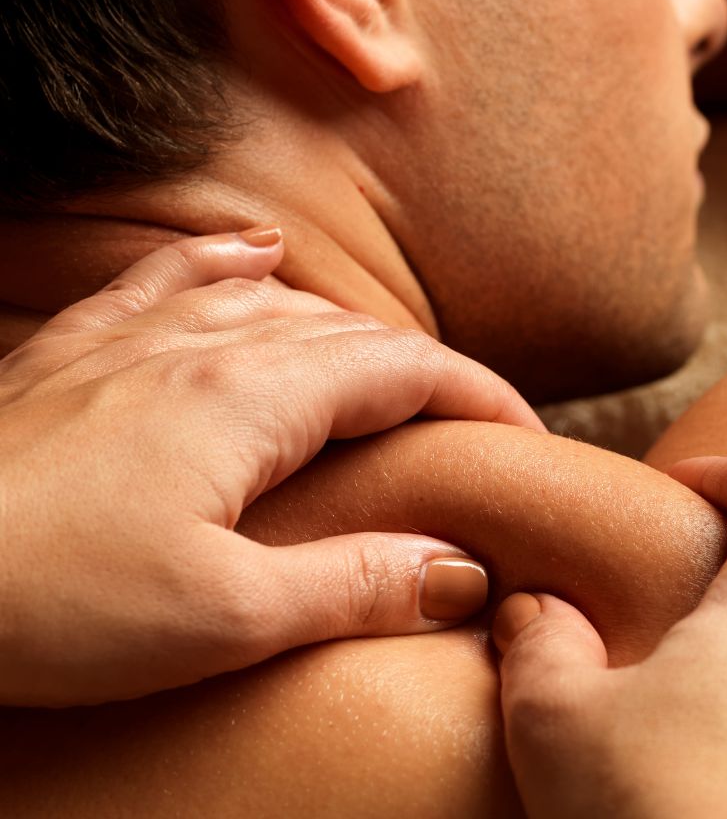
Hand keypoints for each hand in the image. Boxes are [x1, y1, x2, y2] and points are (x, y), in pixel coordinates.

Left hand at [0, 230, 544, 706]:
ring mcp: (129, 340)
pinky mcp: (67, 356)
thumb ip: (358, 584)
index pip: (409, 371)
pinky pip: (165, 280)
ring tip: (389, 373)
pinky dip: (223, 266)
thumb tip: (467, 569)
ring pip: (270, 304)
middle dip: (429, 373)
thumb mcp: (225, 618)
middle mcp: (202, 346)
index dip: (483, 398)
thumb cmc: (47, 604)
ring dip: (346, 334)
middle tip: (473, 431)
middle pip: (352, 333)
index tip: (529, 442)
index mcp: (255, 398)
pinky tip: (250, 258)